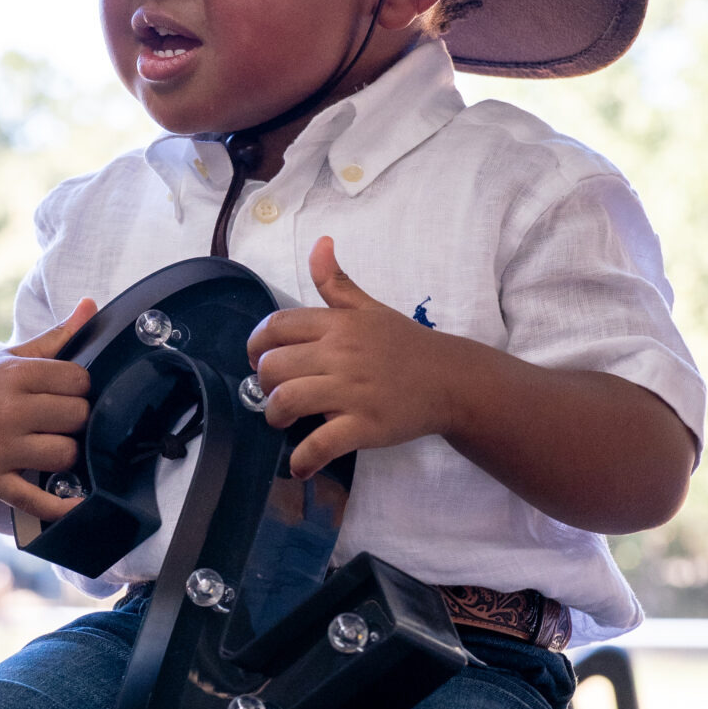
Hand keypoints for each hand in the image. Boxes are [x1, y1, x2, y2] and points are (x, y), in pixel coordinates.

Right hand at [0, 300, 97, 522]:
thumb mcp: (13, 357)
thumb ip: (56, 338)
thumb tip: (91, 305)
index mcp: (12, 376)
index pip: (77, 380)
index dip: (81, 386)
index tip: (67, 390)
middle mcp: (4, 411)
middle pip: (76, 417)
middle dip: (76, 418)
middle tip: (60, 417)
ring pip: (65, 455)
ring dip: (67, 452)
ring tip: (50, 442)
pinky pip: (37, 499)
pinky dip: (61, 506)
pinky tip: (76, 504)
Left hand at [245, 238, 456, 477]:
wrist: (451, 380)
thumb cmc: (406, 346)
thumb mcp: (370, 309)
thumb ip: (337, 283)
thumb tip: (320, 244)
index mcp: (338, 325)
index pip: (276, 326)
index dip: (256, 345)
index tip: (260, 360)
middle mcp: (341, 354)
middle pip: (273, 366)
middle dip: (263, 382)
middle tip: (275, 391)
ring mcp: (352, 391)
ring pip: (288, 401)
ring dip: (275, 415)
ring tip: (284, 420)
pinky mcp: (364, 425)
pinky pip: (320, 443)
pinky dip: (303, 459)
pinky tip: (300, 465)